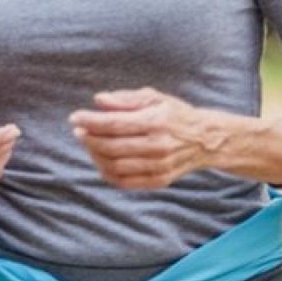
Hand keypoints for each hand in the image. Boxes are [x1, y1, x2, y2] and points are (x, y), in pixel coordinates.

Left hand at [69, 87, 224, 189]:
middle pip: (112, 147)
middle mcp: (159, 146)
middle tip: (78, 131)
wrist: (206, 140)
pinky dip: (107, 172)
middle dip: (89, 139)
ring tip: (89, 144)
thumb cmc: (174, 114)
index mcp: (157, 122)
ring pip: (115, 166)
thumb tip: (98, 100)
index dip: (90, 121)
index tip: (75, 117)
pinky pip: (125, 182)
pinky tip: (100, 160)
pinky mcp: (160, 180)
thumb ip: (125, 99)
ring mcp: (160, 166)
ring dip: (95, 155)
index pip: (114, 124)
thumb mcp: (153, 98)